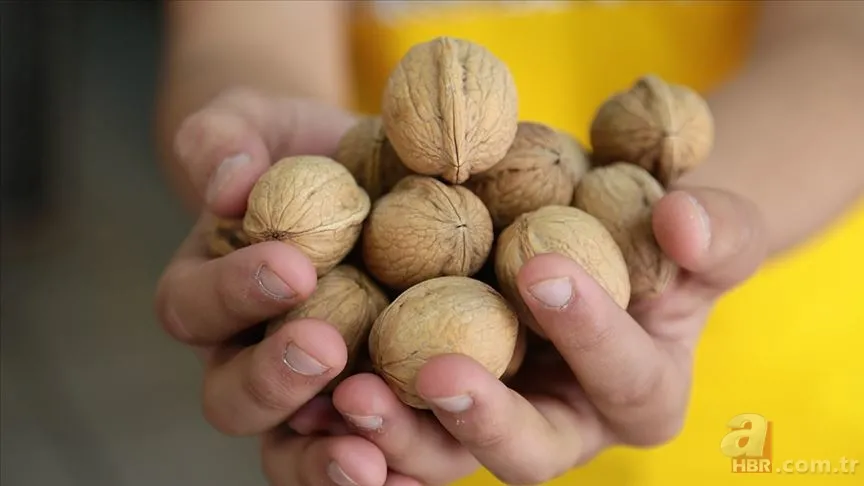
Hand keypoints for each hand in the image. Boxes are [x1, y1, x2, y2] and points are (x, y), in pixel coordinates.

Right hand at [154, 88, 398, 481]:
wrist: (360, 174)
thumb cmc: (298, 147)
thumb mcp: (257, 124)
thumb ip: (224, 140)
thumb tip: (227, 184)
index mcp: (209, 293)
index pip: (195, 307)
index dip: (234, 292)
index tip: (291, 264)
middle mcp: (247, 354)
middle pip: (232, 397)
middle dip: (273, 380)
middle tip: (322, 349)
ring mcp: (309, 391)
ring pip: (290, 448)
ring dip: (322, 456)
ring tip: (367, 455)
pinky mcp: (371, 402)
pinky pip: (366, 452)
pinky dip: (385, 470)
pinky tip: (413, 477)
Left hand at [288, 186, 765, 484]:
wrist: (587, 228)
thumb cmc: (653, 229)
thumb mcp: (702, 225)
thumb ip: (715, 230)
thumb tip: (683, 224)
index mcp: (637, 392)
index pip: (624, 378)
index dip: (592, 333)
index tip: (544, 267)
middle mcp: (564, 425)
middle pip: (528, 454)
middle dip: (485, 419)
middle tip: (440, 373)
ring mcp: (493, 419)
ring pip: (445, 458)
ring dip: (400, 436)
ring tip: (352, 395)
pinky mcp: (431, 403)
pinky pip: (393, 428)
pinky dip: (355, 418)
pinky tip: (314, 388)